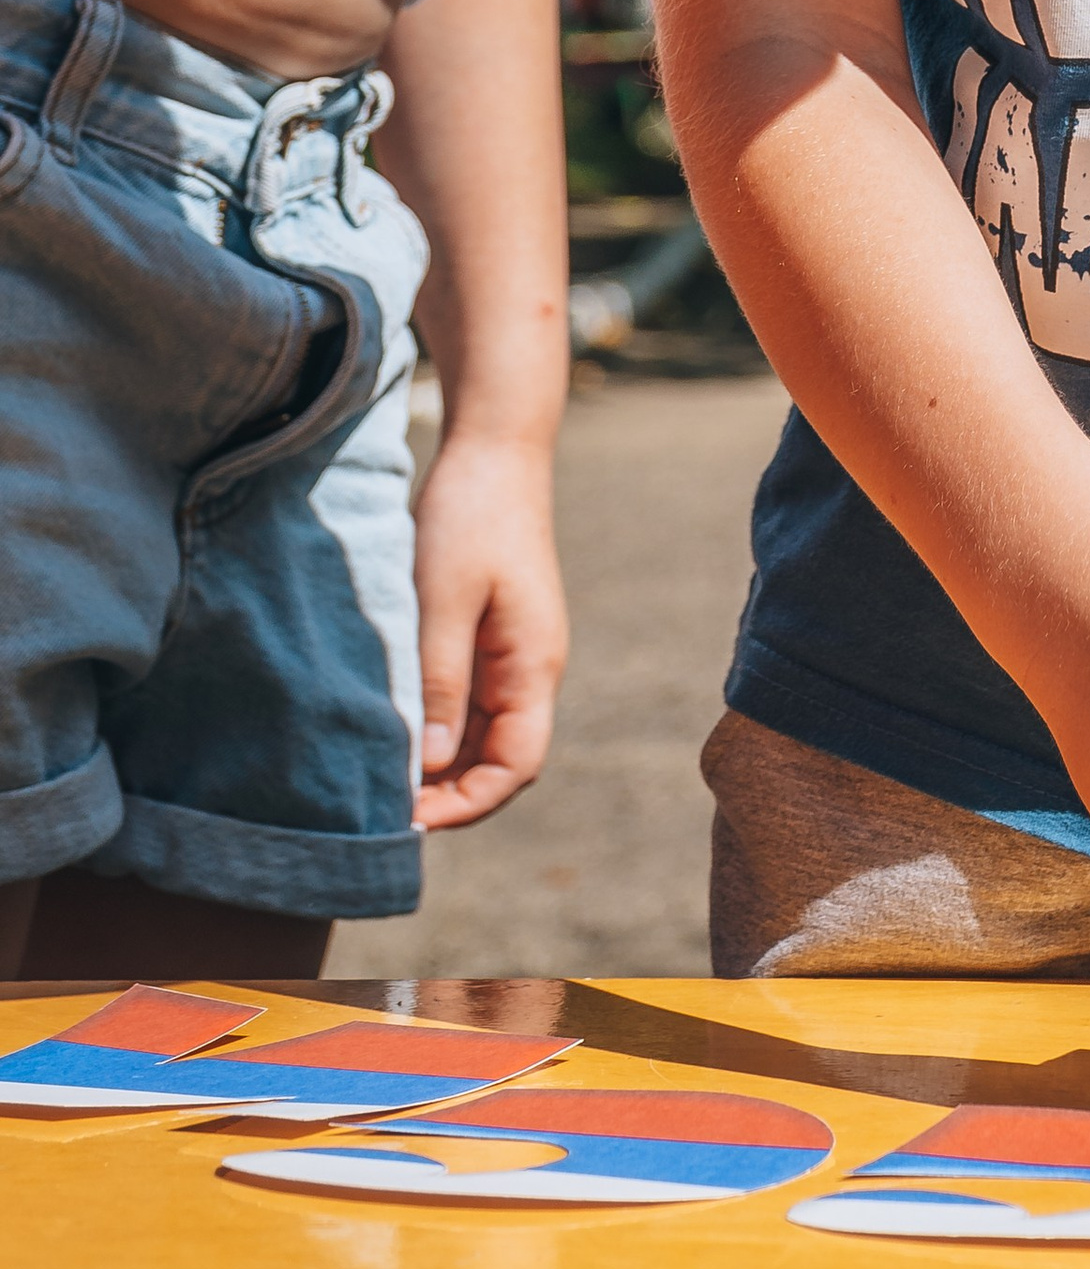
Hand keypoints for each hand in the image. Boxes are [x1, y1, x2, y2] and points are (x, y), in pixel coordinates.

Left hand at [409, 430, 568, 832]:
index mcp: (533, 665)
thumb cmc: (470, 516)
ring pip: (480, 736)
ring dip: (438, 764)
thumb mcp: (444, 599)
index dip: (469, 804)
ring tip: (378, 777)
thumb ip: (441, 681)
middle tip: (378, 807)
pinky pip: (466, 702)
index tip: (408, 817)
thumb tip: (432, 764)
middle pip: (499, 760)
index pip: (517, 765)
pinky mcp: (488, 637)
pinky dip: (434, 727)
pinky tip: (392, 730)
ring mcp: (510, 655)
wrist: (493, 451)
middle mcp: (529, 669)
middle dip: (448, 794)